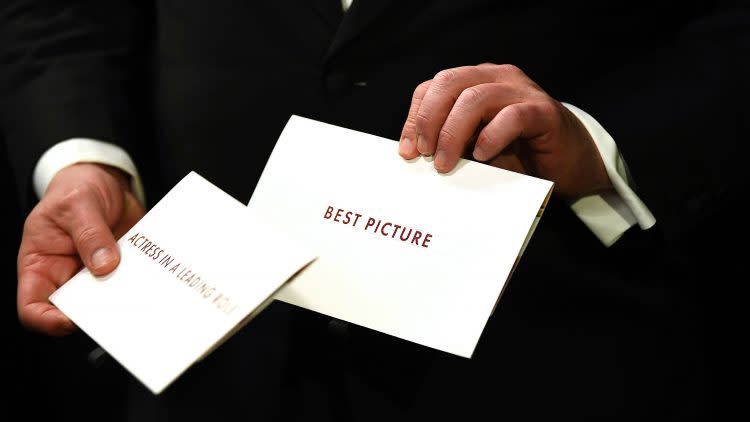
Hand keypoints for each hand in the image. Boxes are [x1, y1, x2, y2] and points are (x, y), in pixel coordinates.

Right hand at [17, 163, 144, 335]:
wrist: (104, 179)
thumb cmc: (76, 189)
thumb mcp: (78, 204)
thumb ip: (89, 234)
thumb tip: (104, 265)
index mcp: (40, 265)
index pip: (33, 307)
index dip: (48, 320)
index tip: (73, 319)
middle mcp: (66, 276)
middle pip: (75, 310)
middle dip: (96, 313)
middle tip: (118, 307)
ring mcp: (95, 275)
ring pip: (108, 300)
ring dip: (125, 299)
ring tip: (141, 292)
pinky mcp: (121, 269)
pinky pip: (132, 283)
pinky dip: (143, 283)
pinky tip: (157, 276)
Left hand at [398, 63, 611, 197]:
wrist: (569, 165)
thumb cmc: (519, 156)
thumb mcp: (474, 149)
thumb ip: (451, 145)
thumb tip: (415, 157)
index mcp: (475, 82)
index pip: (434, 87)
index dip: (415, 117)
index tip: (407, 152)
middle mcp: (496, 79)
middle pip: (449, 83)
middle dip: (429, 120)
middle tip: (425, 155)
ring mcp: (521, 91)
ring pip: (475, 97)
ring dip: (453, 133)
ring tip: (446, 163)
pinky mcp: (543, 112)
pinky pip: (511, 117)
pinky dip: (491, 137)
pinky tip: (482, 156)